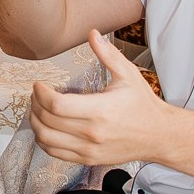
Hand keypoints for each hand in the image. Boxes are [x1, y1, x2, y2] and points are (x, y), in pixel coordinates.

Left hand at [25, 32, 170, 167]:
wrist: (158, 135)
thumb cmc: (143, 105)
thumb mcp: (128, 75)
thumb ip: (108, 54)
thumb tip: (93, 34)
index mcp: (100, 110)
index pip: (56, 105)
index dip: (40, 93)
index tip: (39, 84)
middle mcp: (92, 133)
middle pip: (47, 121)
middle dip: (35, 104)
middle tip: (37, 94)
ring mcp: (89, 149)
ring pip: (46, 139)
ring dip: (35, 123)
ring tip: (38, 109)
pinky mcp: (88, 159)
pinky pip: (55, 153)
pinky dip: (44, 140)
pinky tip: (46, 127)